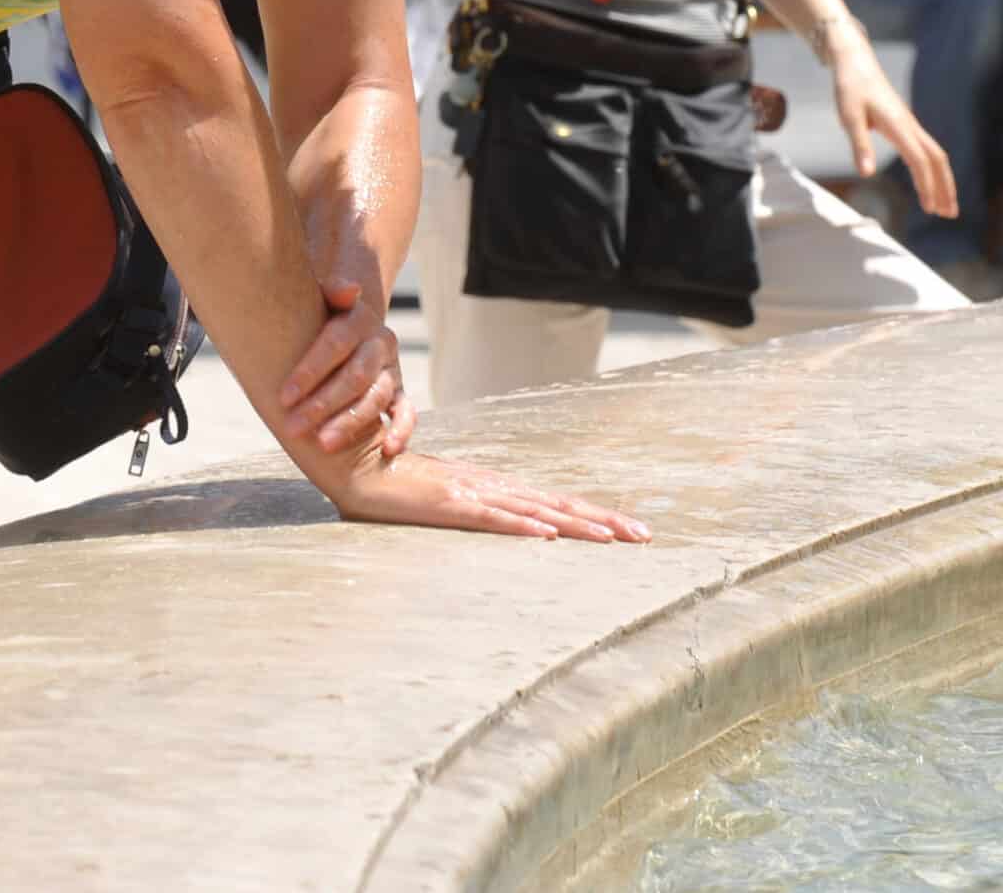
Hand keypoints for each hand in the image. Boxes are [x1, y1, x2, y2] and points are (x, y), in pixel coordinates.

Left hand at [280, 220, 412, 460]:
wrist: (346, 323)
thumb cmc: (316, 317)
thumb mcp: (317, 298)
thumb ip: (329, 290)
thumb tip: (346, 289)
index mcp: (358, 319)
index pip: (335, 344)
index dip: (310, 371)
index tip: (283, 397)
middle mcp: (380, 343)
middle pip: (356, 375)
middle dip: (323, 403)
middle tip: (293, 428)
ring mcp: (391, 369)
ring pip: (377, 397)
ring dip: (351, 422)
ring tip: (324, 444)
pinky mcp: (398, 391)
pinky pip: (407, 411)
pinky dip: (402, 430)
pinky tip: (387, 450)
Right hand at [330, 450, 650, 541]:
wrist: (357, 463)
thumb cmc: (399, 485)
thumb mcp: (446, 501)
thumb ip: (474, 512)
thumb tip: (507, 529)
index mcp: (496, 487)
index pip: (555, 503)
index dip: (594, 515)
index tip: (630, 529)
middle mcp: (493, 486)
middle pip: (558, 505)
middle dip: (603, 520)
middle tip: (644, 535)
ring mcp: (472, 493)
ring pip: (535, 512)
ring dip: (576, 526)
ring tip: (612, 538)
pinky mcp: (448, 504)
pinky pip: (490, 519)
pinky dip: (521, 527)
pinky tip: (546, 536)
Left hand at [824, 32, 956, 221]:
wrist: (856, 63)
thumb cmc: (850, 88)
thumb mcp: (849, 117)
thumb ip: (859, 145)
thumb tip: (866, 174)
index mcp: (898, 125)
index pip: (919, 159)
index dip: (926, 185)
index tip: (929, 209)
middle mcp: (910, 126)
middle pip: (937, 159)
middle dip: (945, 187)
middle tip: (950, 215)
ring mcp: (910, 125)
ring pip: (935, 155)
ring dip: (942, 180)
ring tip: (945, 206)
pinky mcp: (906, 125)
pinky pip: (927, 150)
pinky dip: (933, 170)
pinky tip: (930, 183)